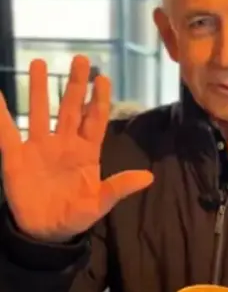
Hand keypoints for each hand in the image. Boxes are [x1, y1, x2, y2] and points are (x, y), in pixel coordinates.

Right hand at [0, 56, 153, 241]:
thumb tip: (148, 178)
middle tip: (81, 59)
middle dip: (75, 84)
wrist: (46, 232)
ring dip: (39, 88)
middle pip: (70, 108)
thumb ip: (119, 187)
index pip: (95, 120)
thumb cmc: (76, 215)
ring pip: (40, 112)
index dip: (99, 100)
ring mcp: (39, 148)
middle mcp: (64, 144)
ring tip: (39, 62)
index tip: (103, 78)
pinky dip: (1, 115)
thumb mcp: (100, 203)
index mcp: (87, 152)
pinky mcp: (15, 157)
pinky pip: (6, 132)